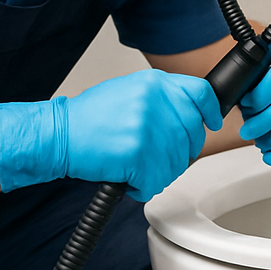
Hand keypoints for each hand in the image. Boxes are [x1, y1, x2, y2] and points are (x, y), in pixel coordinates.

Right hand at [0, 69, 221, 200]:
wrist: (59, 134)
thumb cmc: (90, 117)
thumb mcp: (129, 91)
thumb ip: (161, 98)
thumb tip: (189, 114)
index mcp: (154, 83)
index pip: (200, 93)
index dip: (210, 111)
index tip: (211, 123)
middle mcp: (155, 102)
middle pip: (192, 135)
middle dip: (179, 152)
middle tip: (156, 157)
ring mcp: (149, 129)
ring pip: (177, 163)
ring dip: (158, 172)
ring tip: (134, 165)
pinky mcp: (139, 155)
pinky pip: (156, 181)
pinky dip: (143, 186)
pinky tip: (127, 177)